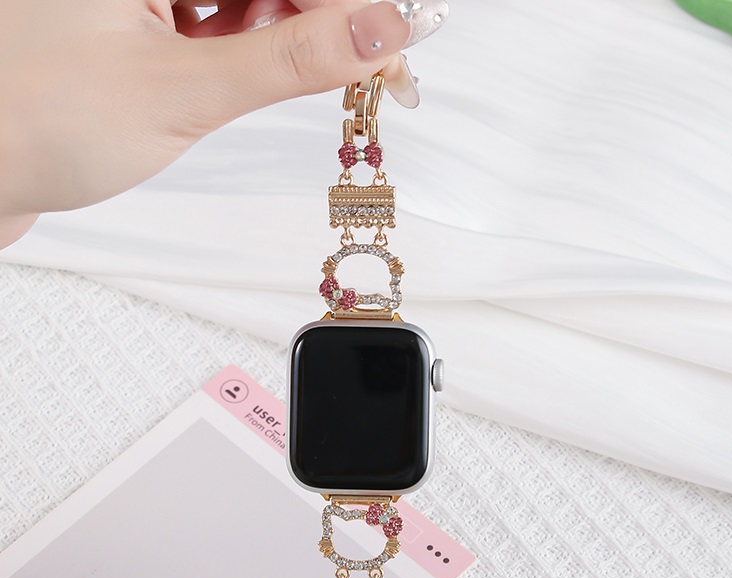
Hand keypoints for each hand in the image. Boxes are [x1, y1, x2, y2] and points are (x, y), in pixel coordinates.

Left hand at [0, 0, 409, 246]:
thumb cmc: (42, 124)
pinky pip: (220, 16)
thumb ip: (291, 58)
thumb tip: (384, 29)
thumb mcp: (186, 90)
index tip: (402, 40)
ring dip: (295, 33)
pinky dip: (254, 46)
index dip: (351, 0)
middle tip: (382, 76)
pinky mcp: (140, 22)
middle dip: (330, 18)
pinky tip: (258, 69)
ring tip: (320, 80)